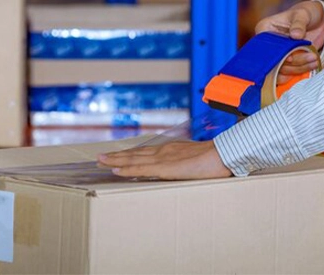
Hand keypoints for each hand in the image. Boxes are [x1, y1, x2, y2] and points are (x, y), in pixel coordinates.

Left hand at [97, 140, 232, 179]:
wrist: (223, 154)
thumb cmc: (215, 159)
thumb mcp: (196, 161)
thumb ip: (186, 165)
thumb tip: (184, 172)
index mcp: (171, 150)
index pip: (145, 153)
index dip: (130, 155)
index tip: (117, 156)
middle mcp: (163, 151)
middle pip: (135, 154)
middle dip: (117, 156)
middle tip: (100, 158)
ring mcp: (163, 158)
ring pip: (133, 159)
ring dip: (116, 161)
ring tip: (100, 161)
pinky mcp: (165, 167)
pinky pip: (141, 169)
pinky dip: (127, 169)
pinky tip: (116, 170)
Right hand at [256, 0, 323, 83]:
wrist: (319, 20)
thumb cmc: (307, 12)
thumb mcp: (303, 14)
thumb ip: (298, 24)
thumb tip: (295, 35)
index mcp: (265, 30)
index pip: (265, 46)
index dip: (276, 54)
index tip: (291, 58)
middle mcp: (269, 45)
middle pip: (274, 60)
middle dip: (293, 62)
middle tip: (310, 57)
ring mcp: (278, 54)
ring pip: (283, 69)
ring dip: (299, 67)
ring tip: (314, 58)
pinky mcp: (288, 61)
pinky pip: (289, 72)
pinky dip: (301, 71)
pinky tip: (312, 65)